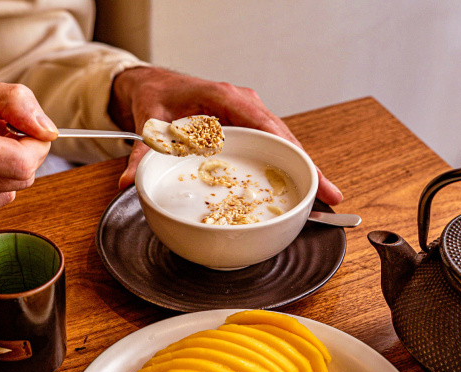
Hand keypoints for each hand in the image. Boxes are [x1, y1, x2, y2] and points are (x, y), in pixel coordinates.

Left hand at [109, 66, 342, 204]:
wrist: (151, 85)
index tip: (310, 172)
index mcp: (225, 97)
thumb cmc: (155, 97)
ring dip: (303, 169)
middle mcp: (243, 104)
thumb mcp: (147, 123)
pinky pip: (272, 146)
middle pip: (285, 137)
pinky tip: (300, 187)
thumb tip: (129, 182)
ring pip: (283, 142)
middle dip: (309, 166)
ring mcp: (248, 115)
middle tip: (331, 195)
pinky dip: (287, 165)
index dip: (292, 150)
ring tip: (325, 197)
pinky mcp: (246, 126)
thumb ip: (141, 154)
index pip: (267, 125)